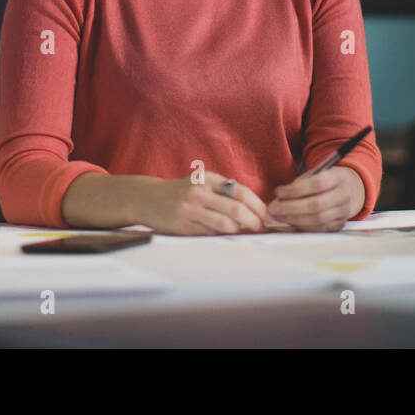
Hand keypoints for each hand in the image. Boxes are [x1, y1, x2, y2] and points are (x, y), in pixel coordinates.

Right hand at [137, 173, 276, 235]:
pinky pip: (210, 233)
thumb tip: (253, 208)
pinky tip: (225, 234)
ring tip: (244, 231)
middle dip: (254, 221)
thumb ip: (222, 191)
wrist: (148, 199)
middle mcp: (199, 192)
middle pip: (236, 209)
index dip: (258, 205)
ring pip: (225, 224)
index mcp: (207, 179)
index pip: (240, 191)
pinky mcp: (184, 226)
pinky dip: (222, 235)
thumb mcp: (200, 183)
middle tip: (261, 227)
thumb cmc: (180, 192)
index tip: (266, 214)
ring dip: (239, 230)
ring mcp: (190, 210)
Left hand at [268, 167, 362, 231]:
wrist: (346, 189)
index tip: (278, 191)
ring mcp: (344, 212)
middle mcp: (344, 195)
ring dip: (293, 219)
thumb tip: (278, 198)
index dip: (295, 189)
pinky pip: (319, 229)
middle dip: (290, 208)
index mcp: (339, 177)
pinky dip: (302, 226)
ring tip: (278, 216)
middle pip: (316, 205)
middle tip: (273, 208)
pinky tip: (290, 221)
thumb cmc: (324, 180)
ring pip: (317, 219)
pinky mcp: (339, 224)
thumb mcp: (315, 174)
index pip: (317, 184)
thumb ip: (298, 184)